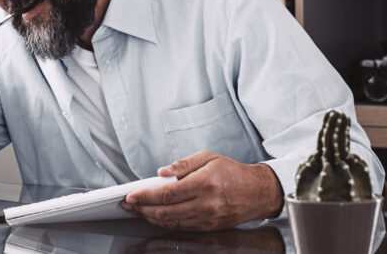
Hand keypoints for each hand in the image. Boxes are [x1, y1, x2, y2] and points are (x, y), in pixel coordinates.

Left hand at [121, 151, 283, 230]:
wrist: (256, 192)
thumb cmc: (232, 172)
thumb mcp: (208, 157)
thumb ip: (183, 164)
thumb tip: (161, 173)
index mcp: (204, 184)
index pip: (167, 194)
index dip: (145, 197)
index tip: (131, 196)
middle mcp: (205, 204)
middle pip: (165, 212)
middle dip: (142, 209)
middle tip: (129, 205)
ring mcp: (207, 219)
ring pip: (171, 223)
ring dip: (151, 218)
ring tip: (138, 210)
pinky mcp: (208, 228)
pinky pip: (181, 228)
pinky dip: (165, 223)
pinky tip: (156, 216)